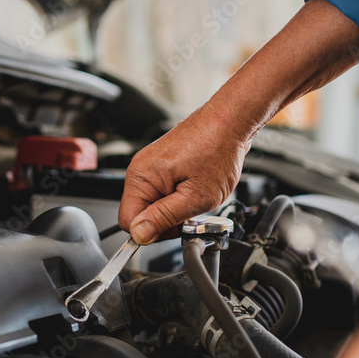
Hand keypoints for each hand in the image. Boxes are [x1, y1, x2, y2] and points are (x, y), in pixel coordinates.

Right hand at [118, 105, 248, 244]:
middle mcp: (141, 170)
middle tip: (191, 212)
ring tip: (196, 197)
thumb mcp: (195, 196)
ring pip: (154, 204)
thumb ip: (164, 218)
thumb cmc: (217, 150)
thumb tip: (140, 234)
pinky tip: (195, 189)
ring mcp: (151, 167)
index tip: (175, 227)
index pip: (128, 221)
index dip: (153, 232)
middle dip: (166, 220)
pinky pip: (163, 192)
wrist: (230, 123)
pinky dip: (179, 197)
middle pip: (141, 214)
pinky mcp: (162, 166)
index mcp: (141, 178)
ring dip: (175, 209)